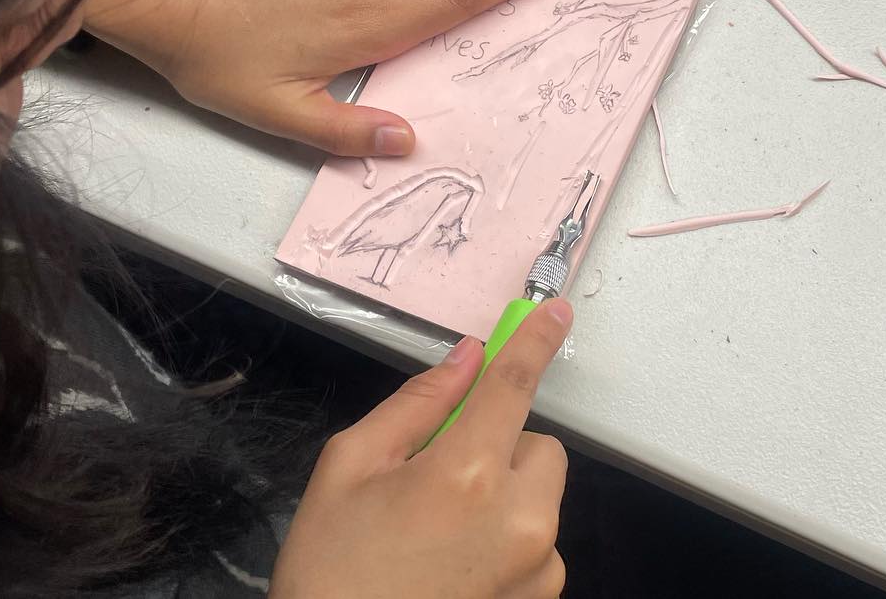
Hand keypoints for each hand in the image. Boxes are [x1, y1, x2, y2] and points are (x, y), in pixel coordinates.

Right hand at [270, 300, 572, 598]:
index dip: (535, 340)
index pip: (514, 385)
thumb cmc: (330, 573)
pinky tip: (457, 565)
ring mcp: (538, 567)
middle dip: (500, 446)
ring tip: (442, 532)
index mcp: (467, 475)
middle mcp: (520, 520)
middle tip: (440, 475)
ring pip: (540, 496)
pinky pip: (538, 542)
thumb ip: (415, 405)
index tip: (555, 311)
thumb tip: (467, 358)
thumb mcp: (347, 470)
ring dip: (506, 496)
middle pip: (538, 446)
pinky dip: (509, 540)